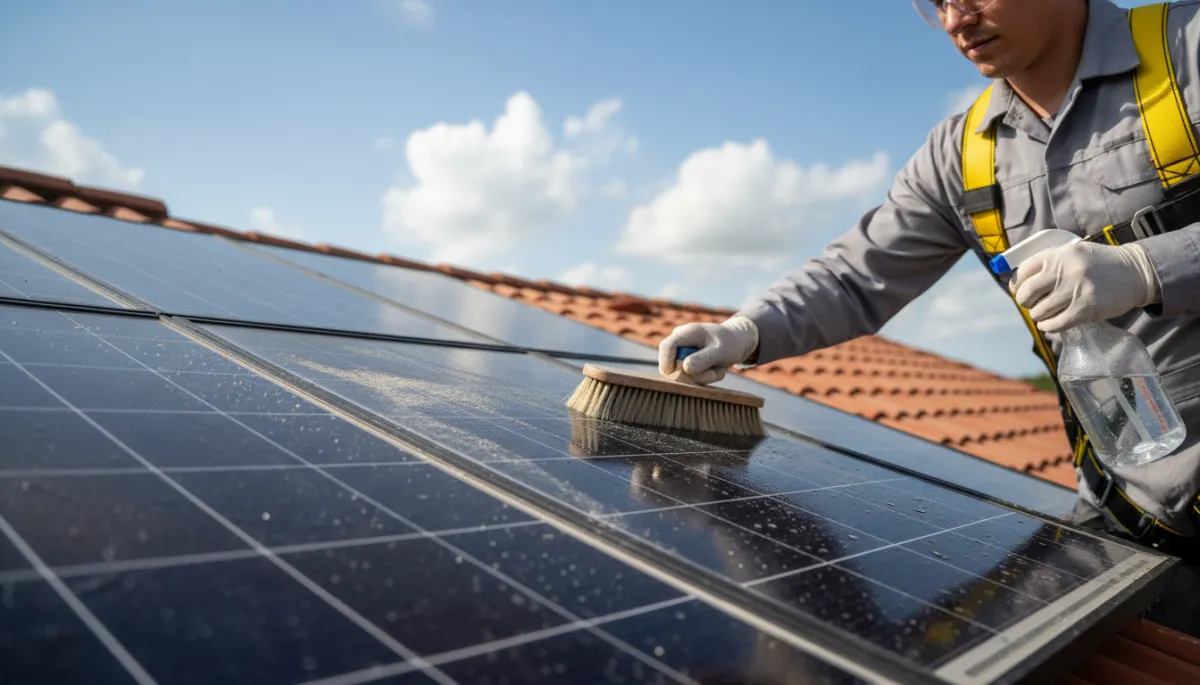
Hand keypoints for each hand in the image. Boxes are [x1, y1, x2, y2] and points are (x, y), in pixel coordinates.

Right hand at [657, 316, 758, 383]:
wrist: (738, 341)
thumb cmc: (730, 343)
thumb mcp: (721, 351)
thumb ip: (704, 359)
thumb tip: (685, 368)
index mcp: (686, 333)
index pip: (666, 346)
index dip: (666, 362)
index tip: (674, 376)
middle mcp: (680, 341)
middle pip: (672, 363)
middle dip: (693, 375)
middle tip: (714, 374)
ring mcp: (681, 351)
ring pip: (681, 373)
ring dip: (701, 377)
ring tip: (717, 370)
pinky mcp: (686, 361)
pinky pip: (688, 376)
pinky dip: (702, 377)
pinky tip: (714, 370)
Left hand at [1009, 241, 1159, 333]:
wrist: (1135, 272)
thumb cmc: (1100, 264)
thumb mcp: (1074, 254)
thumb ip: (1050, 264)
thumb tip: (1020, 283)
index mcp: (1058, 255)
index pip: (1023, 271)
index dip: (1018, 284)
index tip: (1020, 291)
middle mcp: (1064, 271)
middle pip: (1027, 293)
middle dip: (1025, 302)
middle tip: (1032, 304)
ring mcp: (1075, 291)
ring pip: (1039, 311)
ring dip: (1038, 315)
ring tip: (1044, 314)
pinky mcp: (1085, 310)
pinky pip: (1055, 324)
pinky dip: (1048, 327)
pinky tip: (1050, 324)